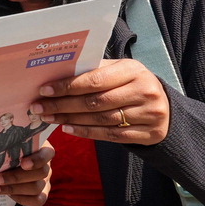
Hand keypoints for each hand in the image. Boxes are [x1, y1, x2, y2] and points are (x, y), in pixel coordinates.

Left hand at [0, 143, 52, 205]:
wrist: (9, 165)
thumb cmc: (9, 151)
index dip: (37, 160)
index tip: (22, 163)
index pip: (47, 154)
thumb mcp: (9, 145)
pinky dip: (21, 199)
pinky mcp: (42, 193)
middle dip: (16, 177)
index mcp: (42, 149)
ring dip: (13, 189)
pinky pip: (37, 200)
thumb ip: (6, 145)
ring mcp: (45, 181)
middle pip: (41, 173)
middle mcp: (46, 165)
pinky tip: (7, 195)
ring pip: (36, 188)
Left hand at [31, 59, 169, 144]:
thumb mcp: (120, 72)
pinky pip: (110, 135)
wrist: (166, 108)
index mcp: (134, 70)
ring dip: (70, 120)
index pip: (95, 80)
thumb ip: (94, 72)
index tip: (44, 90)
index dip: (67, 86)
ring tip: (49, 118)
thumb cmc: (131, 85)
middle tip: (39, 108)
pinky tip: (68, 129)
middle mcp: (144, 91)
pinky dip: (86, 132)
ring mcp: (148, 114)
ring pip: (100, 119)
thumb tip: (56, 75)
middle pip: (95, 102)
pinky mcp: (148, 133)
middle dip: (62, 105)